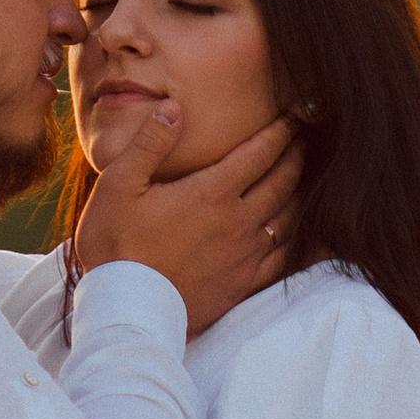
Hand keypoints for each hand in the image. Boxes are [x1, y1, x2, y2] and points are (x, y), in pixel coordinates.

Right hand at [76, 111, 299, 338]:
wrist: (124, 311)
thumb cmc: (114, 245)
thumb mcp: (119, 184)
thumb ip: (150, 142)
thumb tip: (174, 107)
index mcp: (212, 192)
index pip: (262, 152)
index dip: (283, 129)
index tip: (297, 113)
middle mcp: (237, 223)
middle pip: (283, 181)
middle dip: (297, 155)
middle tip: (305, 139)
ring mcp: (244, 257)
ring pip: (287, 218)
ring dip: (298, 193)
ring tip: (301, 178)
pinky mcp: (241, 285)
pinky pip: (281, 258)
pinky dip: (293, 238)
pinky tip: (292, 230)